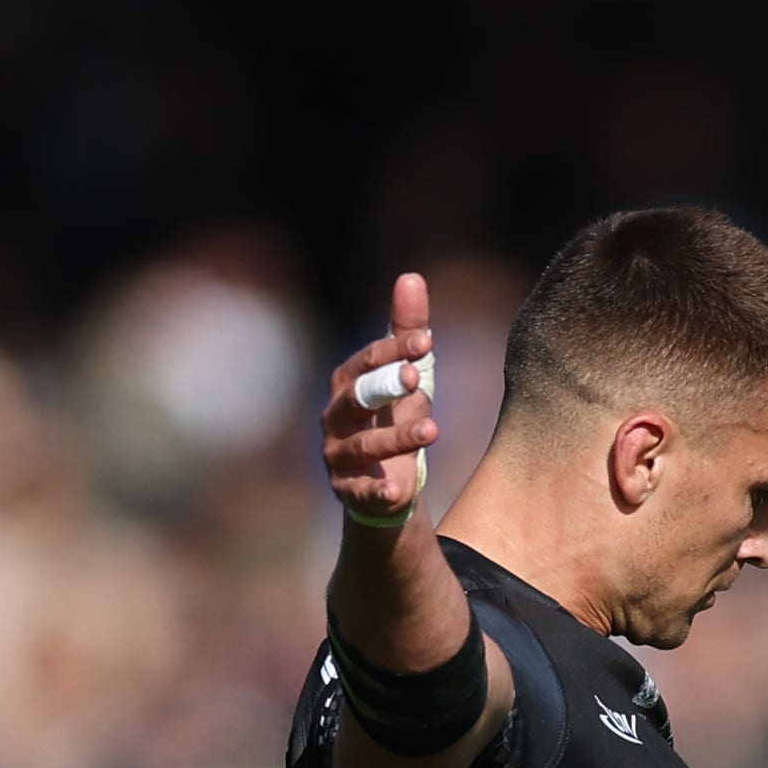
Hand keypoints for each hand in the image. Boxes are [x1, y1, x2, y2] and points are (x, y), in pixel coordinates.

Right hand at [323, 271, 442, 523]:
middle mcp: (335, 416)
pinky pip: (359, 491)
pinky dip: (376, 491)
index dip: (395, 350)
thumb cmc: (390, 416)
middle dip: (385, 388)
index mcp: (347, 382)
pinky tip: (398, 491)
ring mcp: (337, 455)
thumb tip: (411, 276)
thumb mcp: (404, 373)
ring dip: (397, 438)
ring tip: (433, 430)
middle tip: (417, 378)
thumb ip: (406, 329)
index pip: (368, 361)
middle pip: (356, 399)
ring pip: (363, 446)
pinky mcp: (347, 490)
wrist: (381, 479)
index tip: (427, 343)